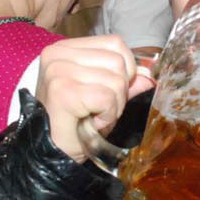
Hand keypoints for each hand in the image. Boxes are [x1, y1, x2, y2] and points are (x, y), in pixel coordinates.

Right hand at [35, 35, 155, 162]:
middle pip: (118, 61)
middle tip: (98, 110)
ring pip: (116, 80)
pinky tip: (90, 123)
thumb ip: (123, 82)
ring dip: (113, 106)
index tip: (105, 93)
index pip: (115, 44)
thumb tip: (149, 76)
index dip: (124, 71)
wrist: (49, 155)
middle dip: (119, 92)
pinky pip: (107, 97)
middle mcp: (58, 54)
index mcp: (65, 48)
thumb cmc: (73, 126)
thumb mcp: (101, 98)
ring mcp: (58, 71)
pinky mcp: (63, 91)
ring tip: (92, 116)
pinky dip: (107, 116)